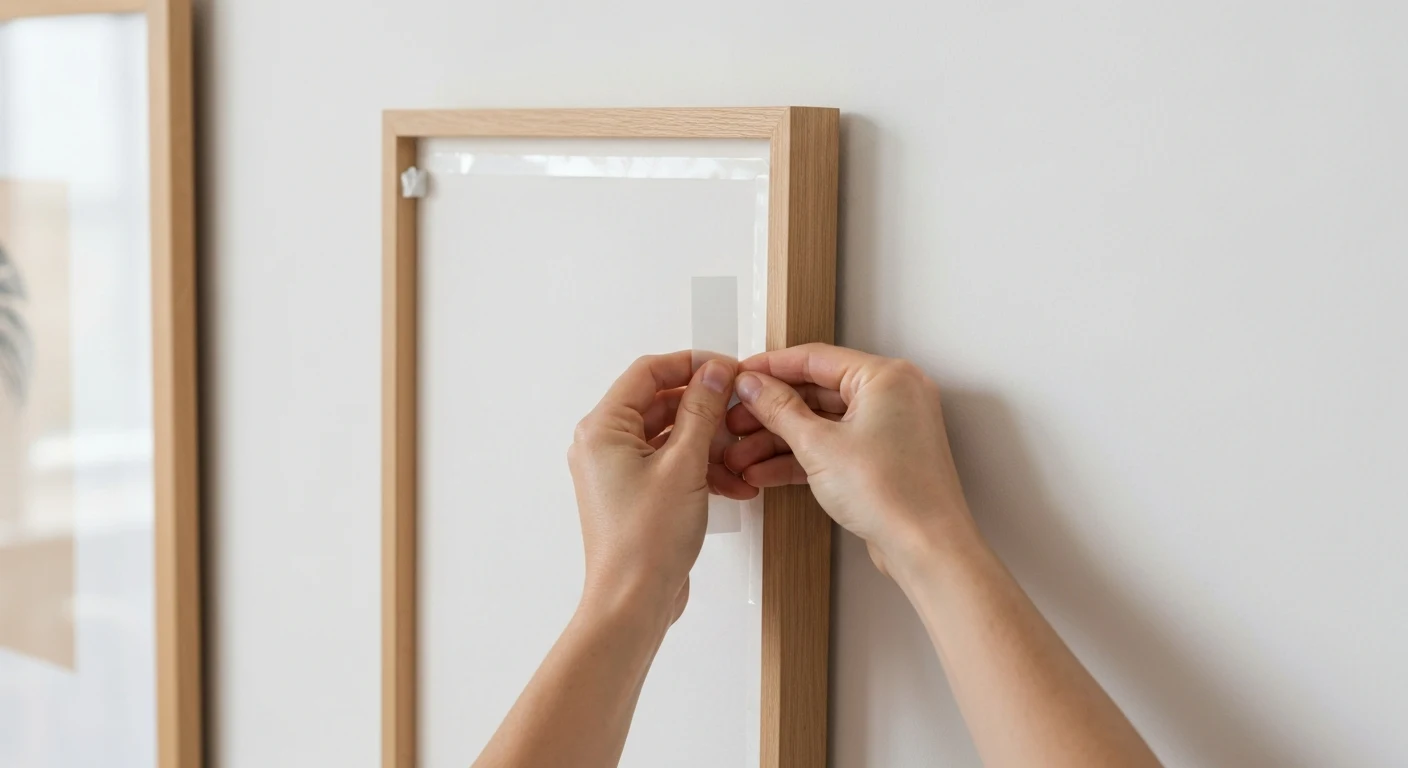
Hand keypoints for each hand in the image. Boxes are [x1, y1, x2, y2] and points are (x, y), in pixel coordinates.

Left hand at [569, 351, 755, 624]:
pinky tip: (732, 483)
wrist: (633, 602)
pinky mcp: (634, 493)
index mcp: (602, 429)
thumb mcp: (685, 465)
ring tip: (740, 457)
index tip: (727, 369)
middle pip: (660, 403)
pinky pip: (669, 464)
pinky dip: (700, 468)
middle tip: (741, 411)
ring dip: (708, 443)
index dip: (692, 364)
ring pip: (669, 436)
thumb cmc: (646, 543)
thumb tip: (714, 373)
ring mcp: (617, 470)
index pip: (649, 372)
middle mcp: (602, 445)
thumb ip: (701, 412)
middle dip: (705, 409)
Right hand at [724, 343, 973, 576]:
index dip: (770, 368)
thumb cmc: (893, 495)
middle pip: (816, 392)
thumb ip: (779, 409)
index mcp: (885, 377)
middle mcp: (892, 396)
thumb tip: (754, 385)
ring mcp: (888, 428)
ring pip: (821, 423)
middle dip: (770, 412)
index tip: (740, 376)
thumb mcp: (819, 446)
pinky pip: (834, 446)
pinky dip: (801, 457)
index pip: (815, 358)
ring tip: (741, 455)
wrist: (926, 549)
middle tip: (734, 421)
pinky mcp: (882, 458)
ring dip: (779, 440)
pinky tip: (764, 472)